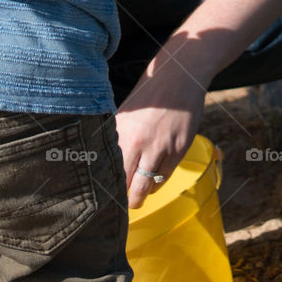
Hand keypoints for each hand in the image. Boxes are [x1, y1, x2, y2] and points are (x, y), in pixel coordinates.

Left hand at [115, 67, 204, 208]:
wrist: (179, 77)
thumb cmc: (149, 94)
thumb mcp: (125, 113)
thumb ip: (118, 137)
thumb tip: (107, 162)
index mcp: (120, 132)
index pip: (109, 170)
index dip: (106, 188)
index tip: (103, 197)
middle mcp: (138, 141)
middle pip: (125, 184)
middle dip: (122, 199)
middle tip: (119, 205)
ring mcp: (160, 147)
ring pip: (146, 186)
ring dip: (140, 197)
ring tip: (136, 200)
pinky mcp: (179, 149)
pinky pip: (165, 176)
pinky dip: (157, 182)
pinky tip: (153, 180)